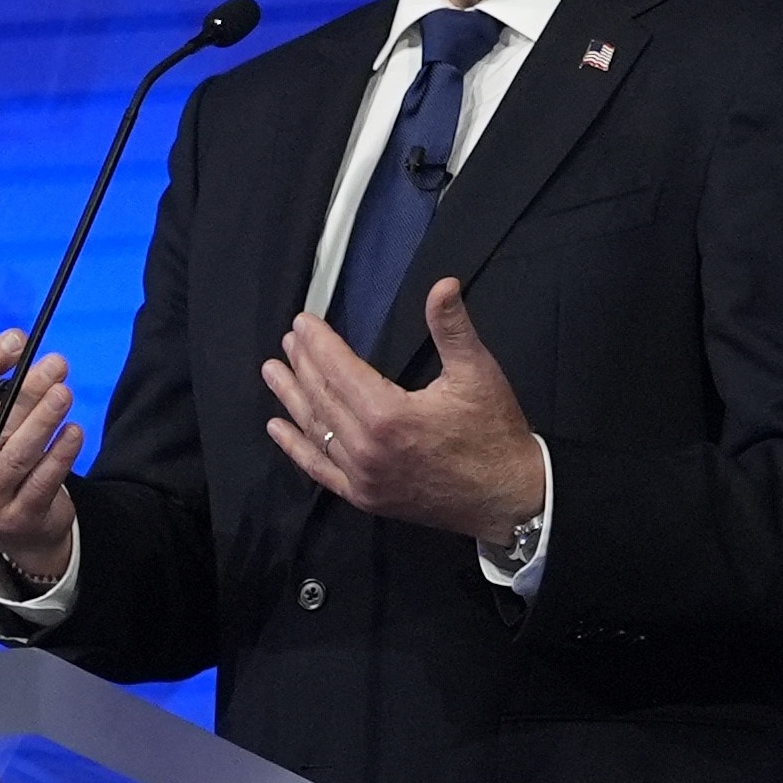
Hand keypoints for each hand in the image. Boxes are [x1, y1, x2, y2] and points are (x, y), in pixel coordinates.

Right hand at [0, 308, 80, 590]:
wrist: (14, 517)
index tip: (19, 340)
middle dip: (26, 391)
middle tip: (58, 363)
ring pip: (17, 454)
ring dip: (44, 420)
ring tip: (66, 392)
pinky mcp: (17, 517)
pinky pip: (41, 482)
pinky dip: (60, 455)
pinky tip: (74, 431)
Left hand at [261, 277, 545, 548]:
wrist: (509, 496)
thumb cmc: (493, 432)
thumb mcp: (477, 372)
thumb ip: (453, 328)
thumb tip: (443, 284)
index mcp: (389, 415)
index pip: (340, 370)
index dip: (319, 343)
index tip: (301, 323)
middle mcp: (366, 448)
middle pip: (323, 397)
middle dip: (303, 365)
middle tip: (288, 340)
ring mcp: (361, 477)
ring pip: (316, 430)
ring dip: (292, 399)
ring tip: (274, 371)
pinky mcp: (363, 497)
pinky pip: (319, 469)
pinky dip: (296, 447)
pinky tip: (277, 428)